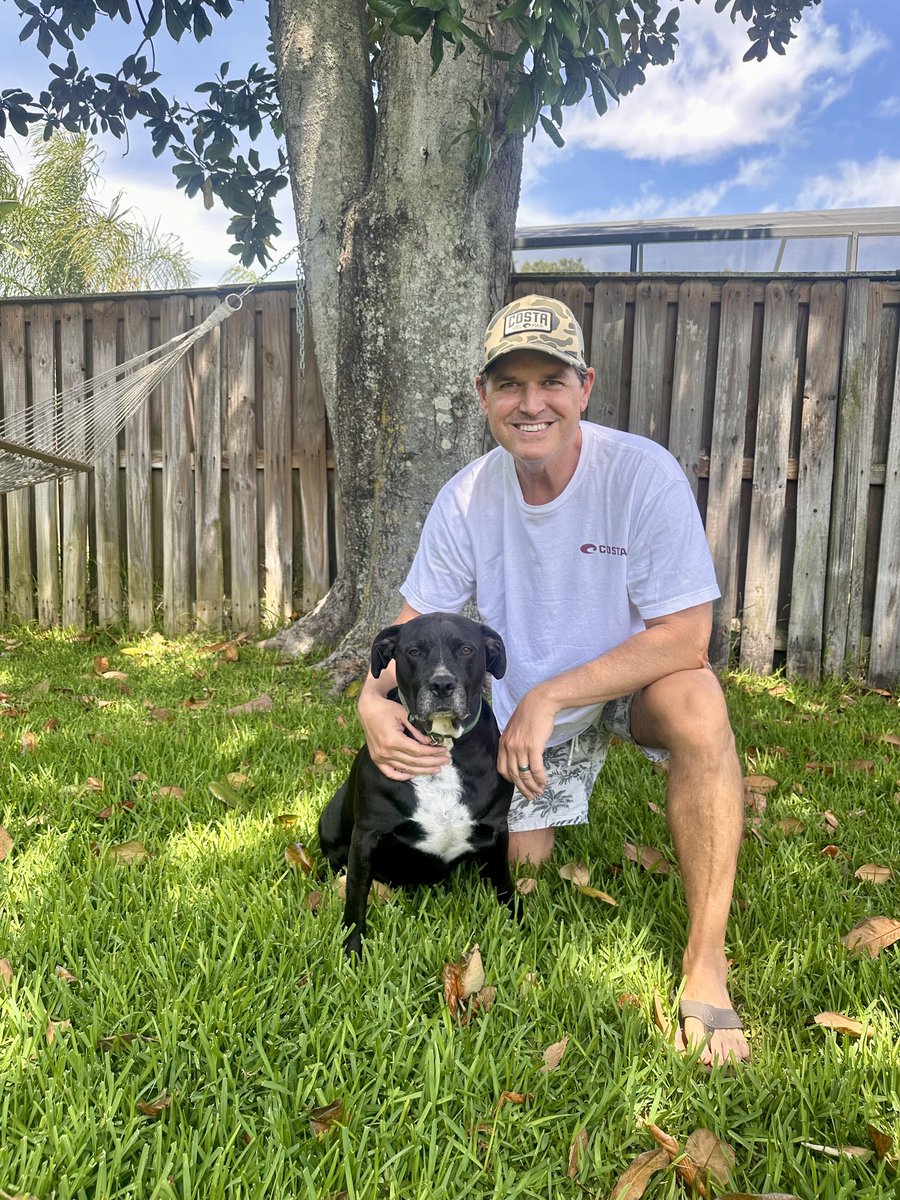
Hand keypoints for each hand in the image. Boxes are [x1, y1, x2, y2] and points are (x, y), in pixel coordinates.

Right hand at [357, 690, 447, 780]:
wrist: (368, 709)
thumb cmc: (386, 709)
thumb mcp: (404, 715)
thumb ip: (417, 730)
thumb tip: (430, 742)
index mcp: (393, 740)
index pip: (418, 751)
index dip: (432, 753)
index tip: (444, 751)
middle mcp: (386, 752)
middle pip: (414, 762)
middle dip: (432, 762)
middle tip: (445, 761)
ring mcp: (380, 758)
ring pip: (405, 769)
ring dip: (422, 770)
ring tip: (436, 769)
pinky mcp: (376, 759)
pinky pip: (391, 773)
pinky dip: (403, 776)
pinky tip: (415, 774)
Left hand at [497, 686, 555, 800]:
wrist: (539, 702)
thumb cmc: (529, 715)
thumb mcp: (514, 729)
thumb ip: (513, 743)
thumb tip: (519, 757)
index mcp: (503, 743)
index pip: (502, 769)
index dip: (511, 780)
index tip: (519, 785)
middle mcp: (509, 747)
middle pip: (513, 775)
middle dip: (522, 788)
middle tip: (530, 796)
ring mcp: (520, 747)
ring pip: (524, 774)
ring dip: (532, 786)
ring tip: (539, 791)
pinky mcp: (533, 747)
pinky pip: (535, 768)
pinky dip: (540, 778)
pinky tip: (544, 782)